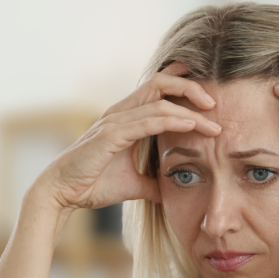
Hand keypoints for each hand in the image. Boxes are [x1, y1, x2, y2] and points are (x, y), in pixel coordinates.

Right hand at [28, 62, 221, 216]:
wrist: (63, 194)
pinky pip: (148, 121)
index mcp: (126, 118)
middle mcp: (121, 113)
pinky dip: (172, 121)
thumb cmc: (93, 185)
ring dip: (189, 109)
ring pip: (159, 101)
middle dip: (191, 88)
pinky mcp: (111, 135)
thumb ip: (156, 184)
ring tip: (213, 120)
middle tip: (216, 104)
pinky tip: (191, 127)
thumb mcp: (134, 185)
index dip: (183, 85)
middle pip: (161, 83)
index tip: (209, 98)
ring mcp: (115, 121)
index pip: (157, 89)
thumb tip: (175, 193)